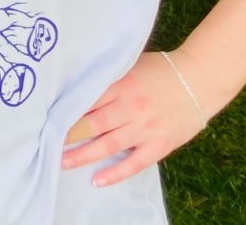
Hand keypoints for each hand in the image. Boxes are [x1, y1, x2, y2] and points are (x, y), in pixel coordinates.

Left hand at [62, 50, 211, 186]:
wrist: (200, 78)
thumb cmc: (162, 69)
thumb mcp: (131, 65)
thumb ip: (109, 77)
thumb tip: (80, 84)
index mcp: (122, 84)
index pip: (87, 100)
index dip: (66, 110)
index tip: (47, 116)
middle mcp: (131, 107)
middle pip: (93, 124)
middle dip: (68, 134)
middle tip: (45, 141)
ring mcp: (146, 128)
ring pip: (108, 145)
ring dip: (83, 155)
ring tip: (61, 162)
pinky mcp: (160, 144)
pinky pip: (134, 163)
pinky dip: (115, 173)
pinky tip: (97, 180)